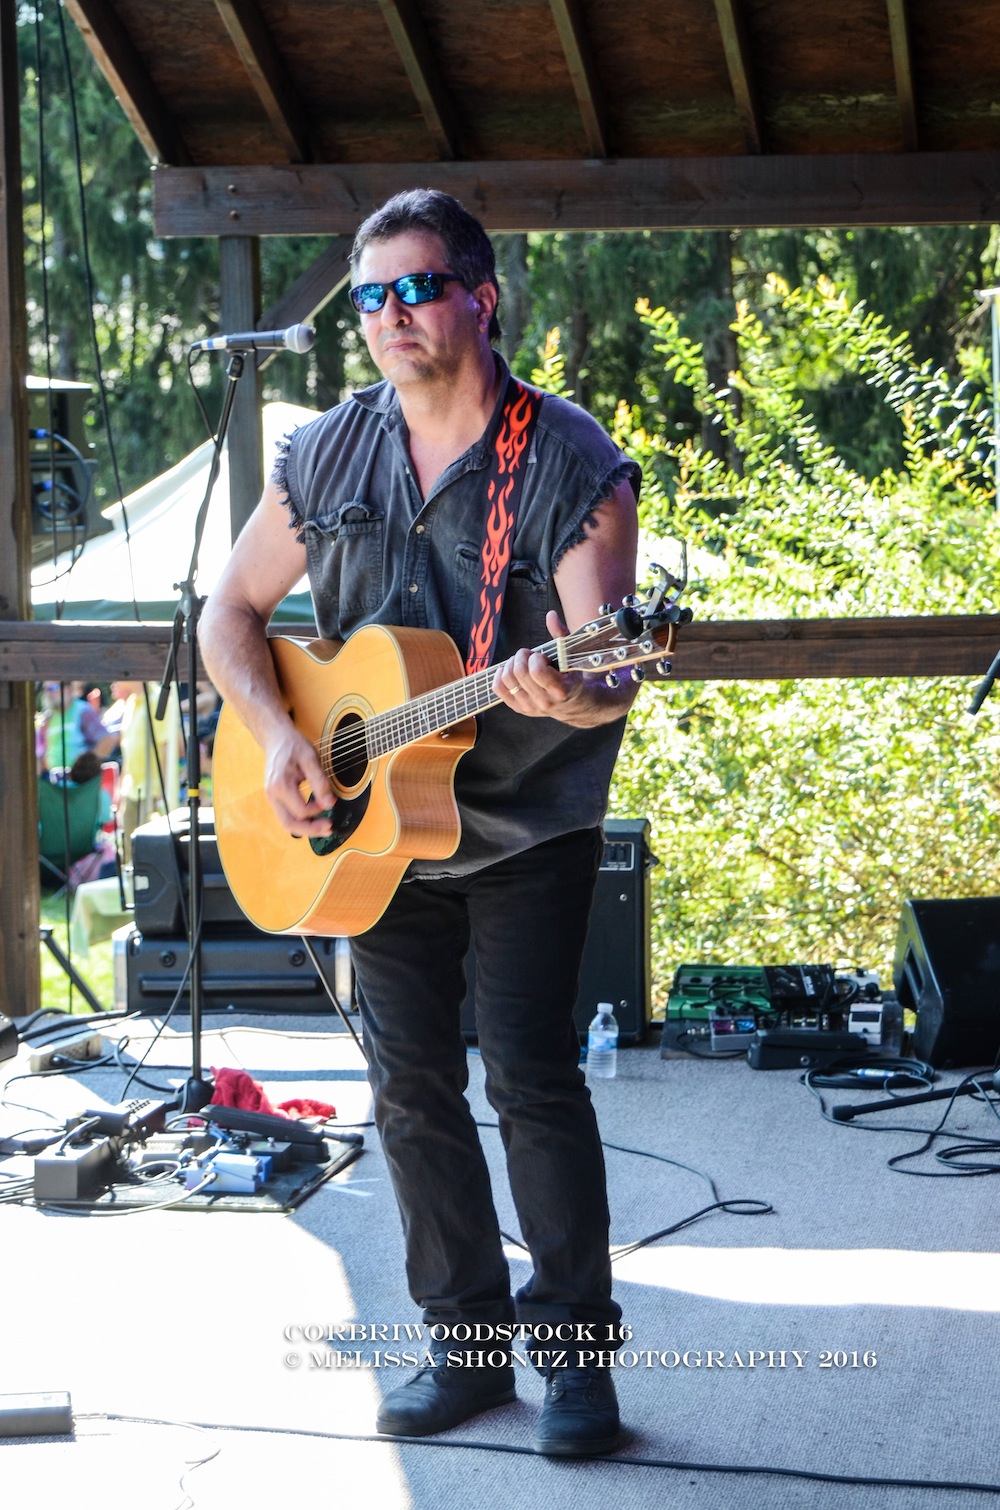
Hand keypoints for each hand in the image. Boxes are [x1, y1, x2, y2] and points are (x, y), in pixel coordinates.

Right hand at [263, 721, 336, 836]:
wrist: (277, 739)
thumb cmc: (294, 746)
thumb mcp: (311, 759)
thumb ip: (320, 782)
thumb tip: (330, 804)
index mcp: (280, 785)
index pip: (301, 810)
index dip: (318, 809)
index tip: (331, 801)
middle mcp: (272, 795)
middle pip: (289, 824)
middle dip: (311, 830)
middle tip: (330, 829)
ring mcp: (271, 798)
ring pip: (286, 823)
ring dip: (306, 829)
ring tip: (323, 829)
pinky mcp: (274, 798)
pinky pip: (286, 816)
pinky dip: (300, 822)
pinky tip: (313, 820)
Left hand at [492, 610, 584, 718]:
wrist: (573, 703)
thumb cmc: (572, 676)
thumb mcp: (571, 656)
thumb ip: (561, 635)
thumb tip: (551, 615)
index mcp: (560, 690)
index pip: (536, 671)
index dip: (535, 657)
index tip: (542, 656)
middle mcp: (544, 702)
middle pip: (519, 672)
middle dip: (522, 656)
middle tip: (530, 655)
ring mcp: (530, 707)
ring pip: (507, 678)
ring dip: (512, 663)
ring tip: (523, 662)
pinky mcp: (519, 708)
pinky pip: (498, 688)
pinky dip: (500, 674)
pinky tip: (511, 669)